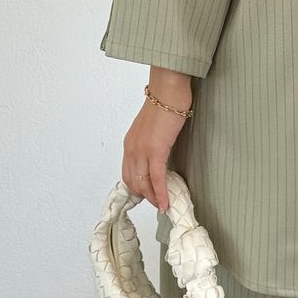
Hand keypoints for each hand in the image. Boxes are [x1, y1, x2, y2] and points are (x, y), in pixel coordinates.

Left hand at [122, 68, 191, 212]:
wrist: (168, 91)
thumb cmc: (165, 103)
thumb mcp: (153, 128)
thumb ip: (152, 142)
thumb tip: (160, 154)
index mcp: (130, 143)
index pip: (129, 173)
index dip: (138, 187)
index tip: (148, 195)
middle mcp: (131, 149)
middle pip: (133, 182)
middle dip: (145, 196)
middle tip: (158, 203)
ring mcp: (142, 151)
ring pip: (143, 184)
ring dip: (153, 198)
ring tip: (163, 206)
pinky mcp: (156, 151)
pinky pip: (156, 179)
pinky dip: (161, 194)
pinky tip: (166, 203)